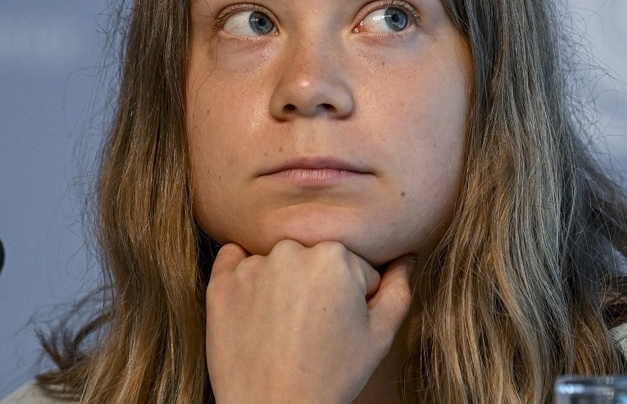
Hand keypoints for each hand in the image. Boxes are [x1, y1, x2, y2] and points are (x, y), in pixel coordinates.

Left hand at [204, 240, 414, 403]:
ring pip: (278, 261)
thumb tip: (405, 256)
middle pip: (314, 259)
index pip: (353, 266)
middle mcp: (291, 250)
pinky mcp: (221, 282)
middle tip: (313, 330)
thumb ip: (399, 289)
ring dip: (282, 282)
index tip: (340, 326)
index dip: (352, 299)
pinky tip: (254, 308)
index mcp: (335, 255)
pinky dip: (244, 276)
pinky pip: (234, 259)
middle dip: (318, 286)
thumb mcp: (380, 336)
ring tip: (284, 327)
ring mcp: (252, 265)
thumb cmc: (332, 376)